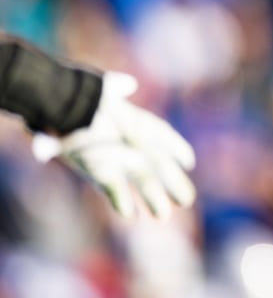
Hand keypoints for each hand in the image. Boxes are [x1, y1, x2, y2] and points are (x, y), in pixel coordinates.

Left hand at [32, 72, 196, 220]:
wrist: (55, 108)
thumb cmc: (82, 99)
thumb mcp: (100, 88)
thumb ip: (115, 88)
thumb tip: (128, 85)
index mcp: (136, 121)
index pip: (160, 134)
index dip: (176, 148)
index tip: (188, 162)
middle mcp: (130, 143)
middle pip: (156, 164)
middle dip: (172, 182)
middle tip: (186, 199)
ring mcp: (115, 159)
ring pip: (139, 179)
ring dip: (151, 197)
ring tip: (162, 216)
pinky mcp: (97, 172)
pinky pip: (112, 186)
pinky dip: (120, 199)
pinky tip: (129, 214)